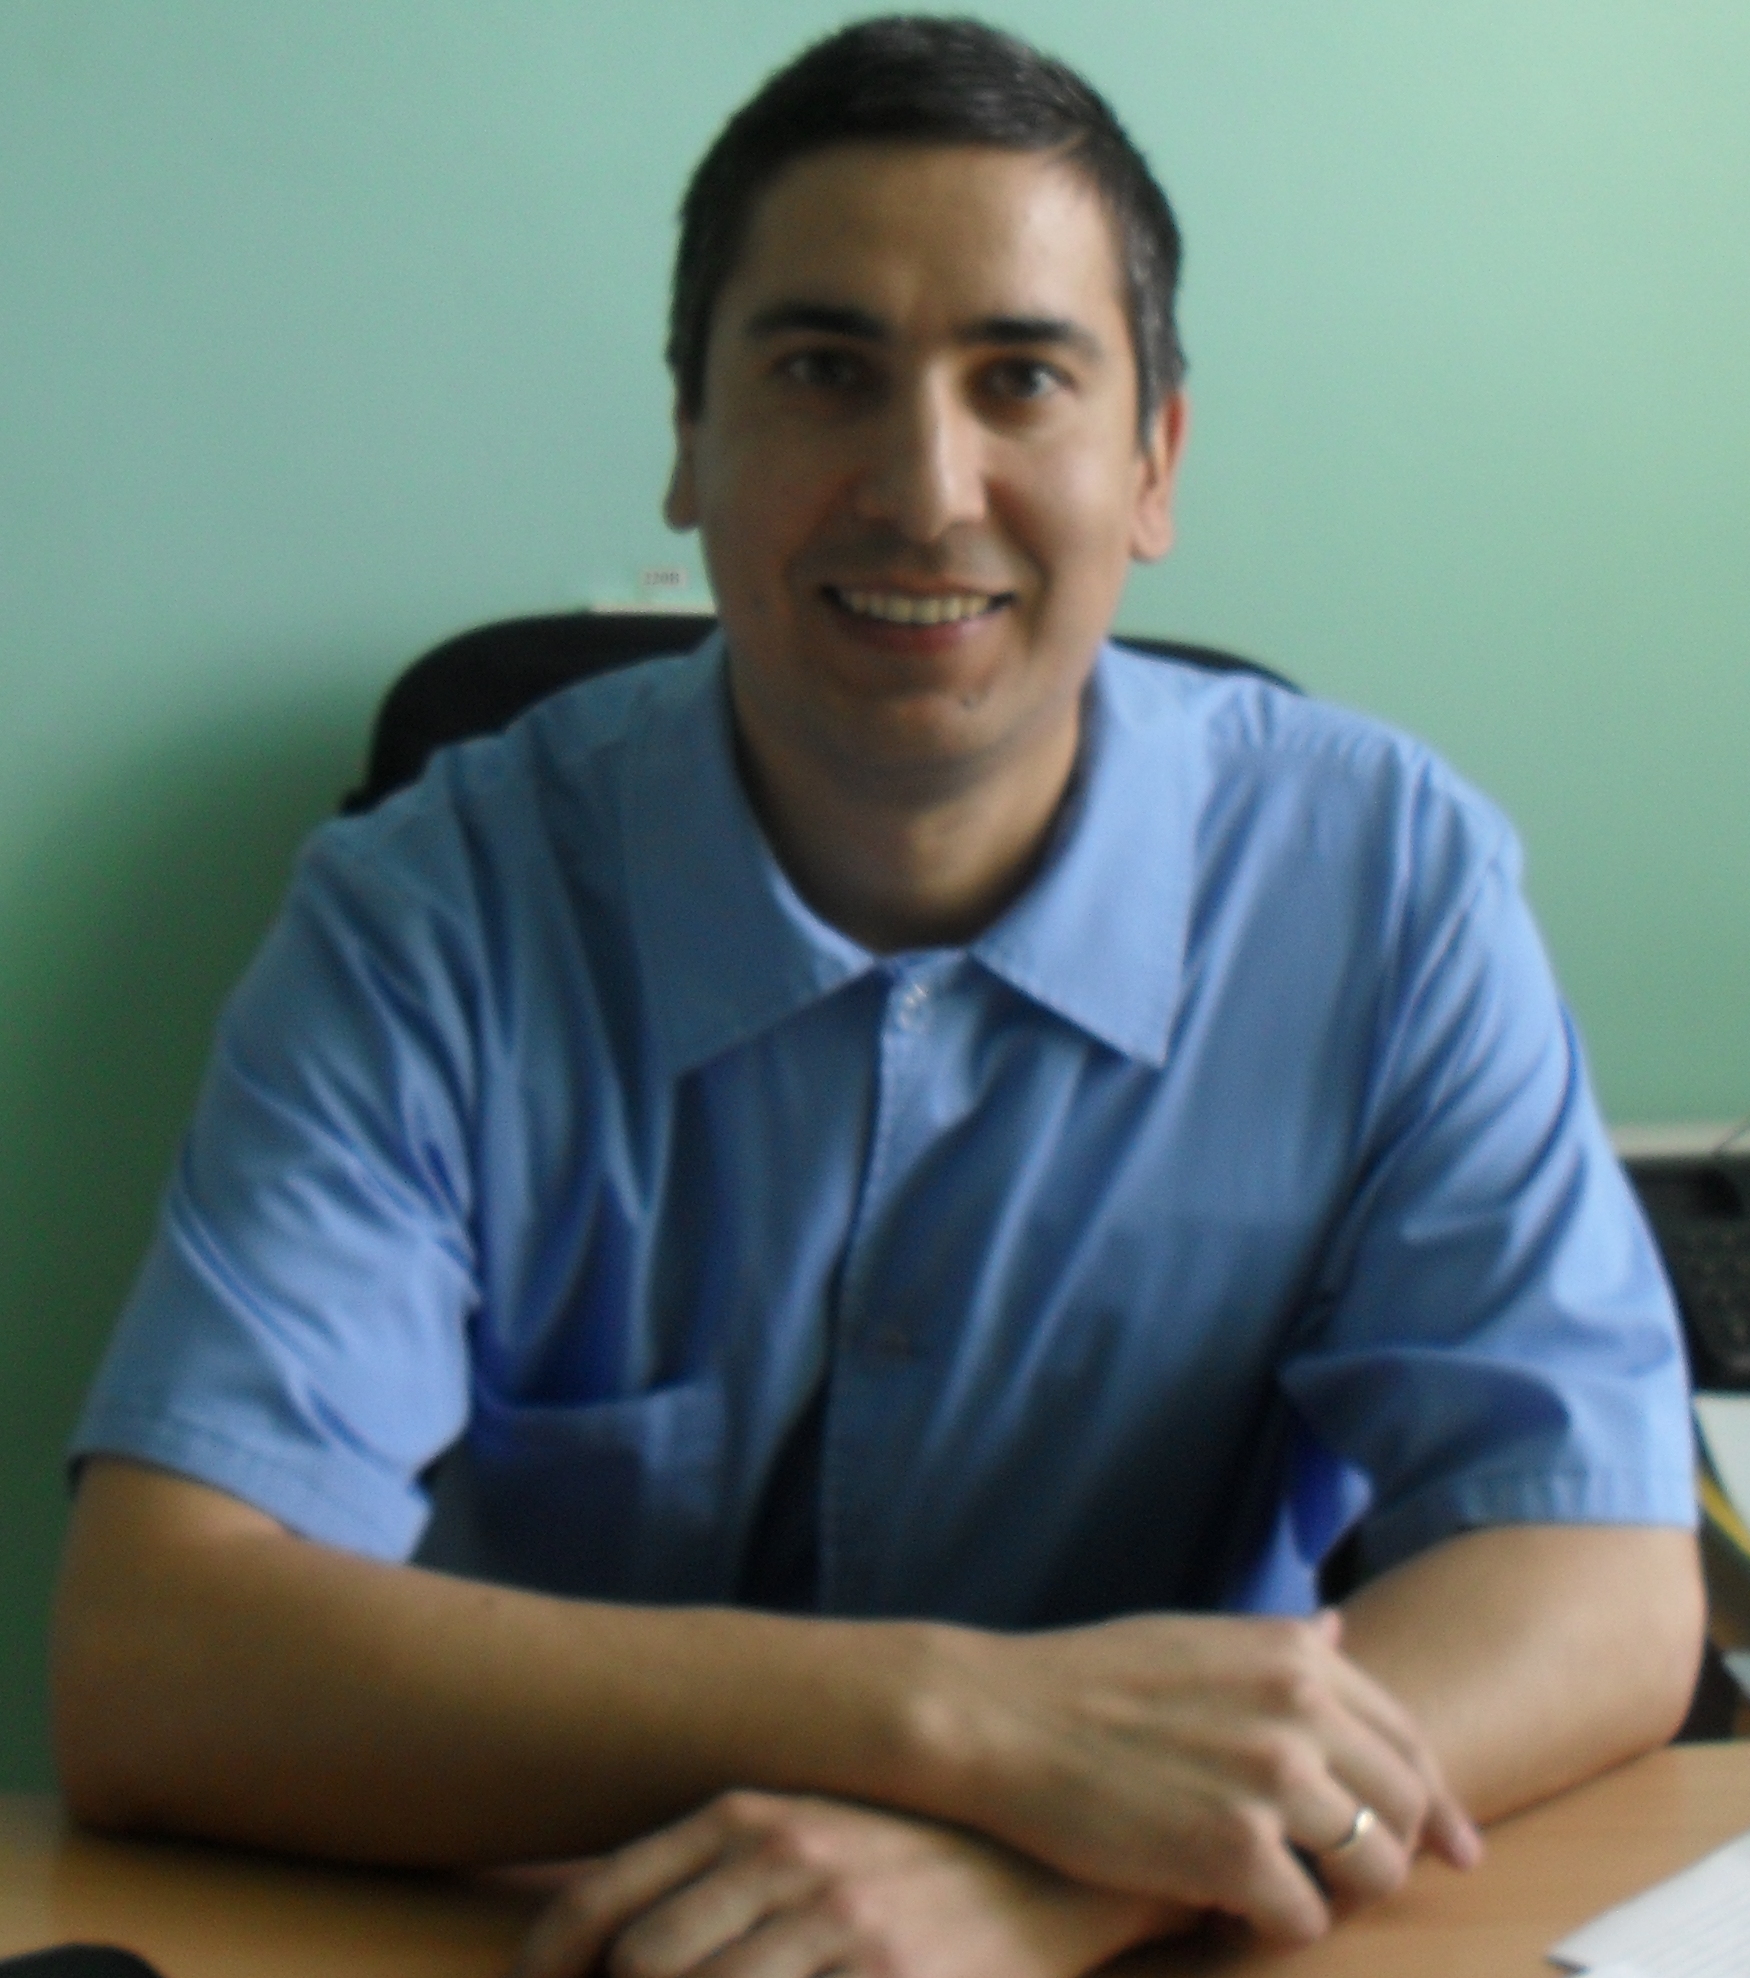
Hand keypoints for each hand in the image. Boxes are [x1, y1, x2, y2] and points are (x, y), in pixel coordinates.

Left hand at [510, 1791, 1190, 1977]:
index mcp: (743, 1813)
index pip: (592, 1909)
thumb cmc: (898, 1854)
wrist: (1044, 1862)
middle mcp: (784, 1857)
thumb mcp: (798, 1828)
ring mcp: (842, 1924)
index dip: (541, 1977)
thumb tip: (602, 1952)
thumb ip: (705, 1869)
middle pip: (642, 1969)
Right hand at [924, 1607, 1481, 1942]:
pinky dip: (1276, 1928)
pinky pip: (1305, 1920)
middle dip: (1388, 1855)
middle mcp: (1302, 1710)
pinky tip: (1233, 1914)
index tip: (1455, 1846)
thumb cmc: (1090, 1679)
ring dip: (1337, 1896)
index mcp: (1296, 1655)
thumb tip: (1344, 1631)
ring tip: (1287, 1894)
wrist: (1003, 1718)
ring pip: (1372, 1871)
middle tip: (1348, 1884)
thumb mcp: (1197, 1639)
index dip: (1437, 1801)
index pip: (1407, 1739)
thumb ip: (1281, 1647)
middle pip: (1404, 1810)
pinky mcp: (1237, 1854)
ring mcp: (1274, 1782)